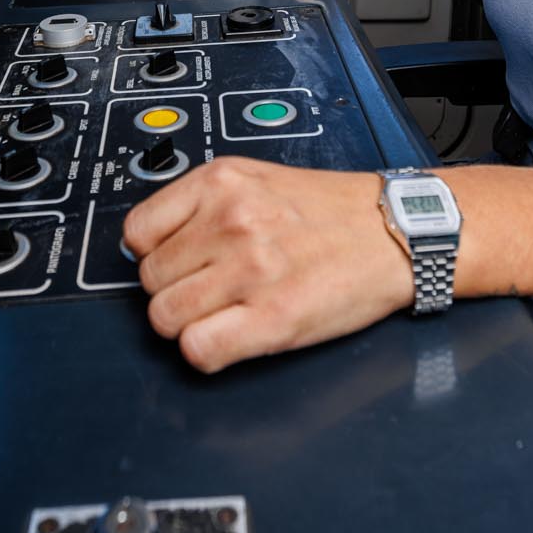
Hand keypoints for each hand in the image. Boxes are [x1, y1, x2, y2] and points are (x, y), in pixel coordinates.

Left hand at [123, 156, 412, 372]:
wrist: (396, 233)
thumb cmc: (332, 212)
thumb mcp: (257, 180)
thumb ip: (202, 204)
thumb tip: (148, 244)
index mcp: (221, 181)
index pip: (136, 234)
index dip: (155, 255)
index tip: (178, 264)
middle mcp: (231, 220)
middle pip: (149, 280)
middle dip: (174, 291)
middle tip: (211, 291)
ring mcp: (250, 270)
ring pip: (165, 318)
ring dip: (188, 325)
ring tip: (224, 314)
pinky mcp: (272, 317)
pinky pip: (198, 349)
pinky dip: (206, 352)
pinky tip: (231, 338)